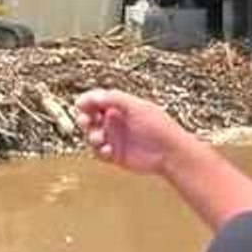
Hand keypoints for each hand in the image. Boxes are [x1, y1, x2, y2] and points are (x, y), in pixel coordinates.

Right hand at [73, 89, 189, 175]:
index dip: (87, 102)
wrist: (171, 152)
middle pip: (90, 117)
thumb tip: (93, 96)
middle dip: (85, 119)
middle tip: (86, 121)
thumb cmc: (159, 126)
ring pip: (92, 135)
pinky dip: (99, 151)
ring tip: (100, 138)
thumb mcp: (137, 106)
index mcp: (121, 106)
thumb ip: (115, 99)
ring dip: (91, 136)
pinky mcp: (115, 155)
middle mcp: (116, 121)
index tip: (81, 104)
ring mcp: (115, 138)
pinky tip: (108, 150)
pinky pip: (98, 152)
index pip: (97, 101)